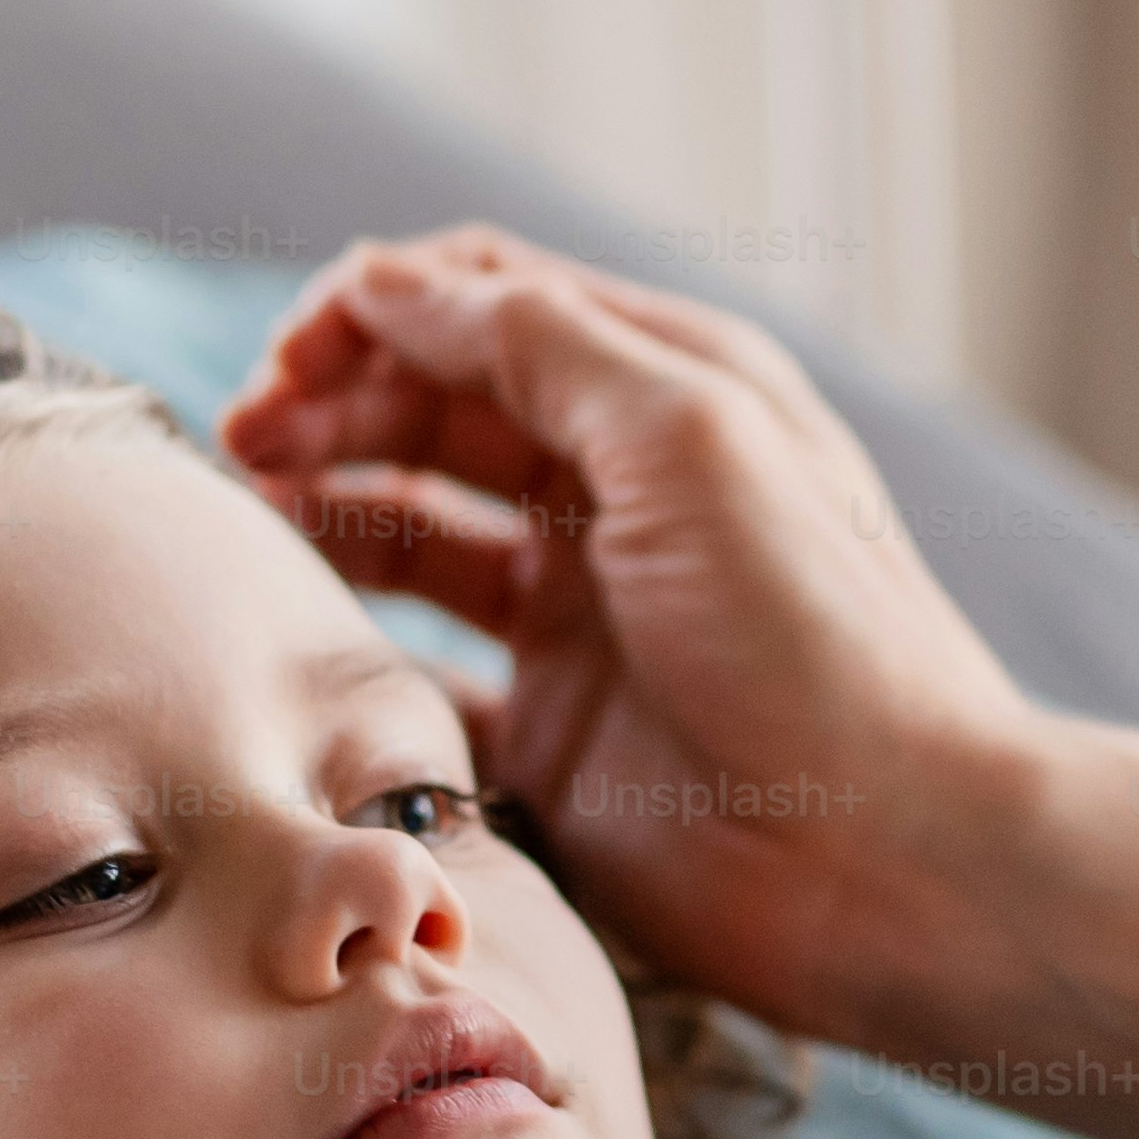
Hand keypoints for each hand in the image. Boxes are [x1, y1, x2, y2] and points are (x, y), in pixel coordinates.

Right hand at [215, 228, 1045, 1038]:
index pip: (489, 302)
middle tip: (246, 441)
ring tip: (255, 517)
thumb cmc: (815, 633)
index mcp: (668, 395)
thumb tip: (386, 283)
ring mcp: (582, 616)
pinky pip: (424, 674)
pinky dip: (358, 642)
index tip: (291, 362)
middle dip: (332, 401)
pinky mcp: (553, 736)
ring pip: (416, 529)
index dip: (376, 312)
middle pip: (437, 405)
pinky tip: (304, 633)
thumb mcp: (686, 435)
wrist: (891, 855)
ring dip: (329, 505)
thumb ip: (533, 342)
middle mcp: (620, 493)